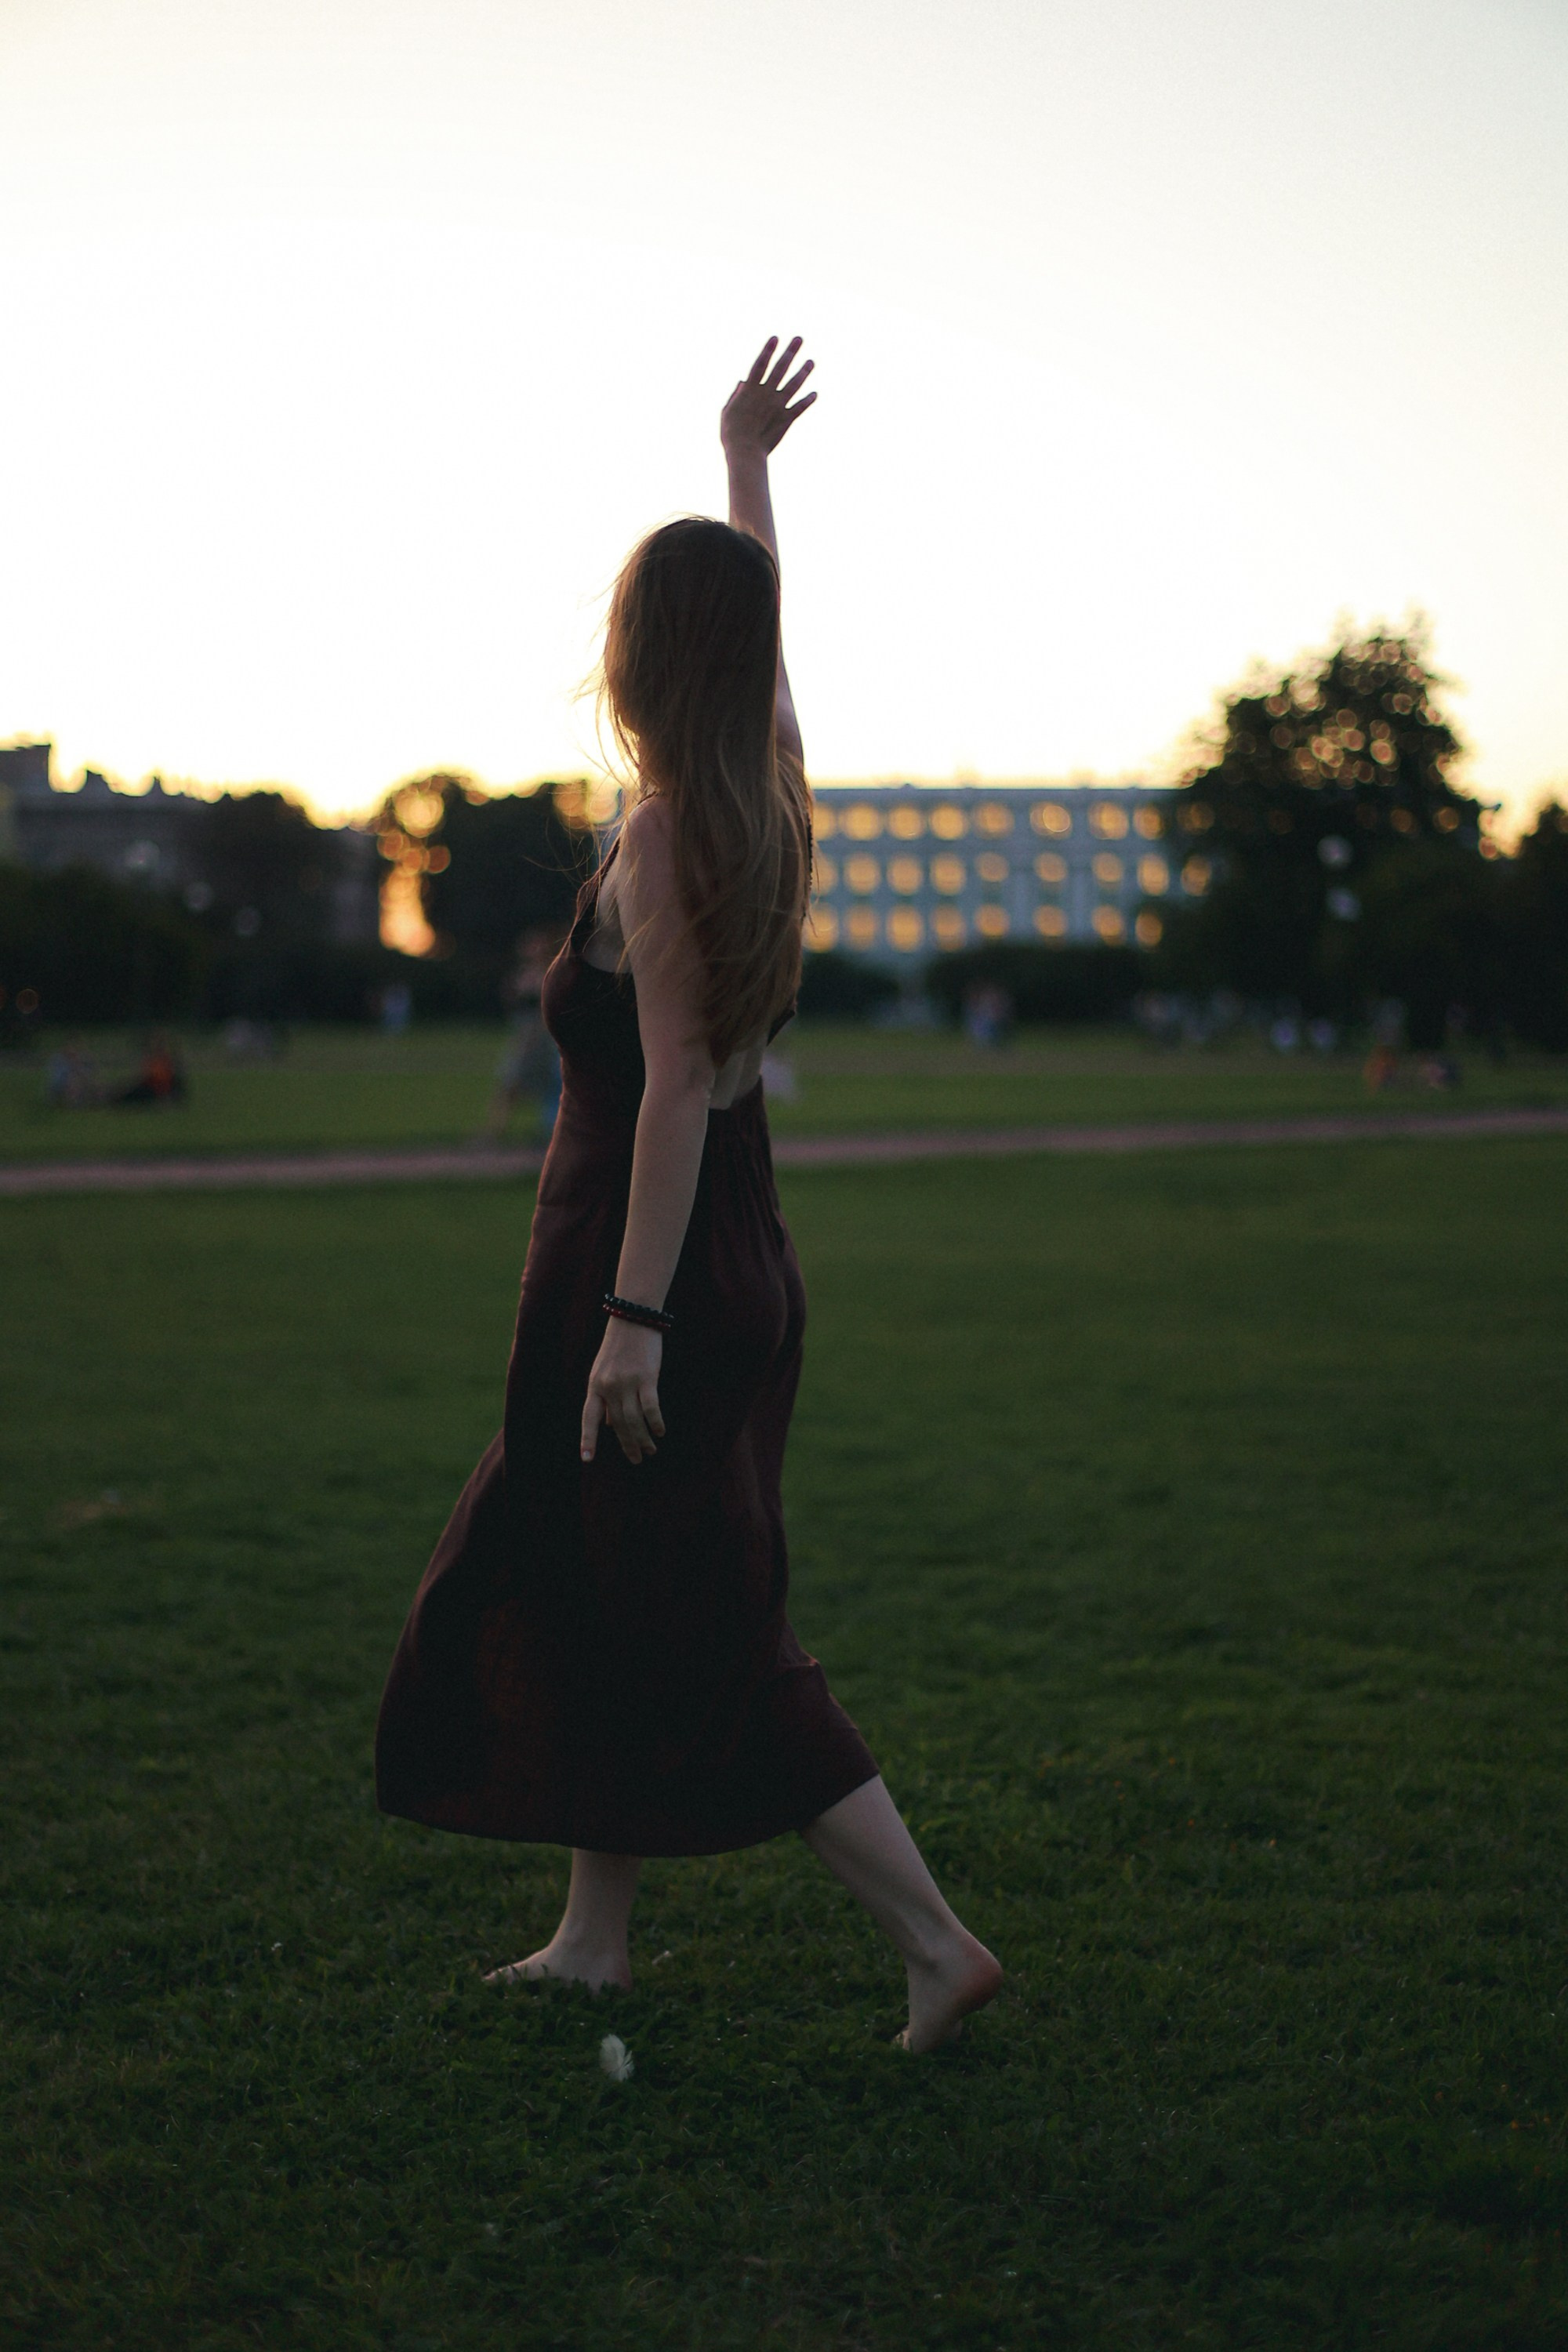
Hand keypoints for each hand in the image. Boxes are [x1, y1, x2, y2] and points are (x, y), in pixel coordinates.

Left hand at [581, 1320, 665, 1464]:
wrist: (634, 1318)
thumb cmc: (620, 1346)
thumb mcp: (603, 1371)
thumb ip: (604, 1397)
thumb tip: (606, 1424)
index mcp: (595, 1385)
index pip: (588, 1417)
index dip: (588, 1439)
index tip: (587, 1459)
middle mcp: (608, 1387)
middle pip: (617, 1424)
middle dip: (627, 1445)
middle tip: (637, 1460)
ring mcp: (627, 1383)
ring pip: (634, 1420)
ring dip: (643, 1439)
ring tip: (650, 1450)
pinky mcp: (646, 1378)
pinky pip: (651, 1407)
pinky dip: (655, 1422)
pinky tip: (660, 1432)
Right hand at [721, 336, 816, 460]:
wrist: (745, 453)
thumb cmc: (732, 434)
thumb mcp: (728, 411)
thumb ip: (736, 395)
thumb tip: (743, 382)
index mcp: (750, 390)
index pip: (761, 364)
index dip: (768, 350)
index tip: (776, 338)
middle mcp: (766, 394)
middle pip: (781, 368)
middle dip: (790, 352)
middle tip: (799, 338)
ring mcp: (777, 406)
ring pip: (793, 385)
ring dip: (803, 372)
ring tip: (811, 361)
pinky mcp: (786, 419)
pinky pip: (799, 407)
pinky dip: (808, 400)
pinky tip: (815, 393)